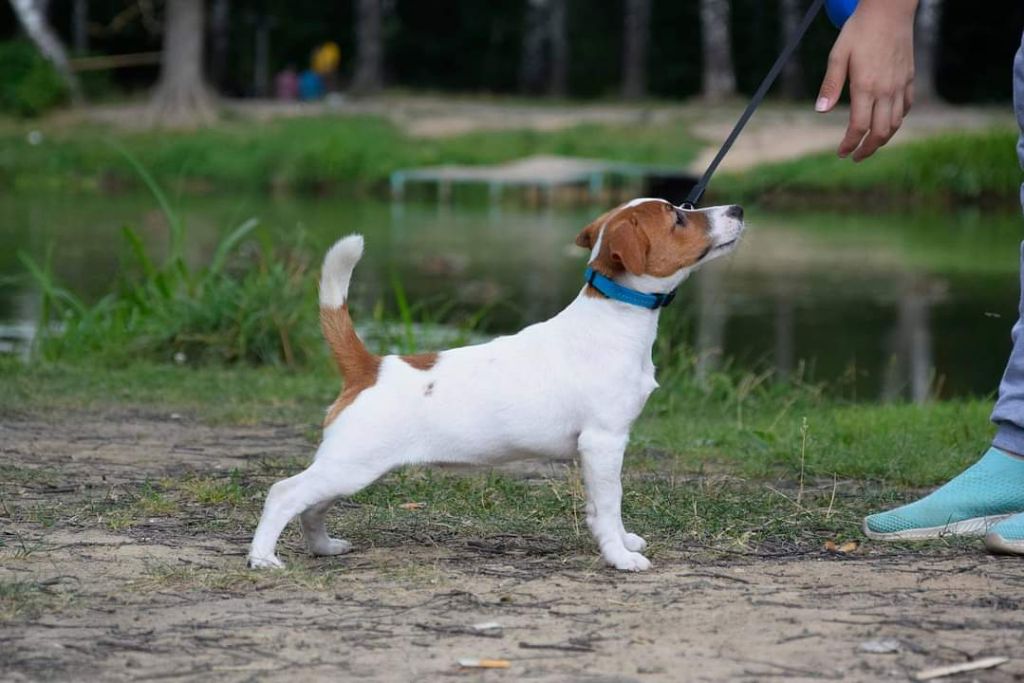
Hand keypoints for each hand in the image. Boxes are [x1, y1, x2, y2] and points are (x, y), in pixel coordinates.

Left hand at [816, 0, 917, 161]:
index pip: (859, 127)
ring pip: (896, 123)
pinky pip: (906, 107)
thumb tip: (820, 110)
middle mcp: (886, 90)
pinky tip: (887, 122)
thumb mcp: (838, 55)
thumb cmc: (859, 30)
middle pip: (881, 132)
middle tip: (855, 157)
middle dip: (867, 150)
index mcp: (866, 87)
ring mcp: (901, 85)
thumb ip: (830, 84)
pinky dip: (897, 120)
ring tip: (870, 144)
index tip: (841, 153)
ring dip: (883, 139)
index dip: (849, 144)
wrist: (890, 10)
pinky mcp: (910, 78)